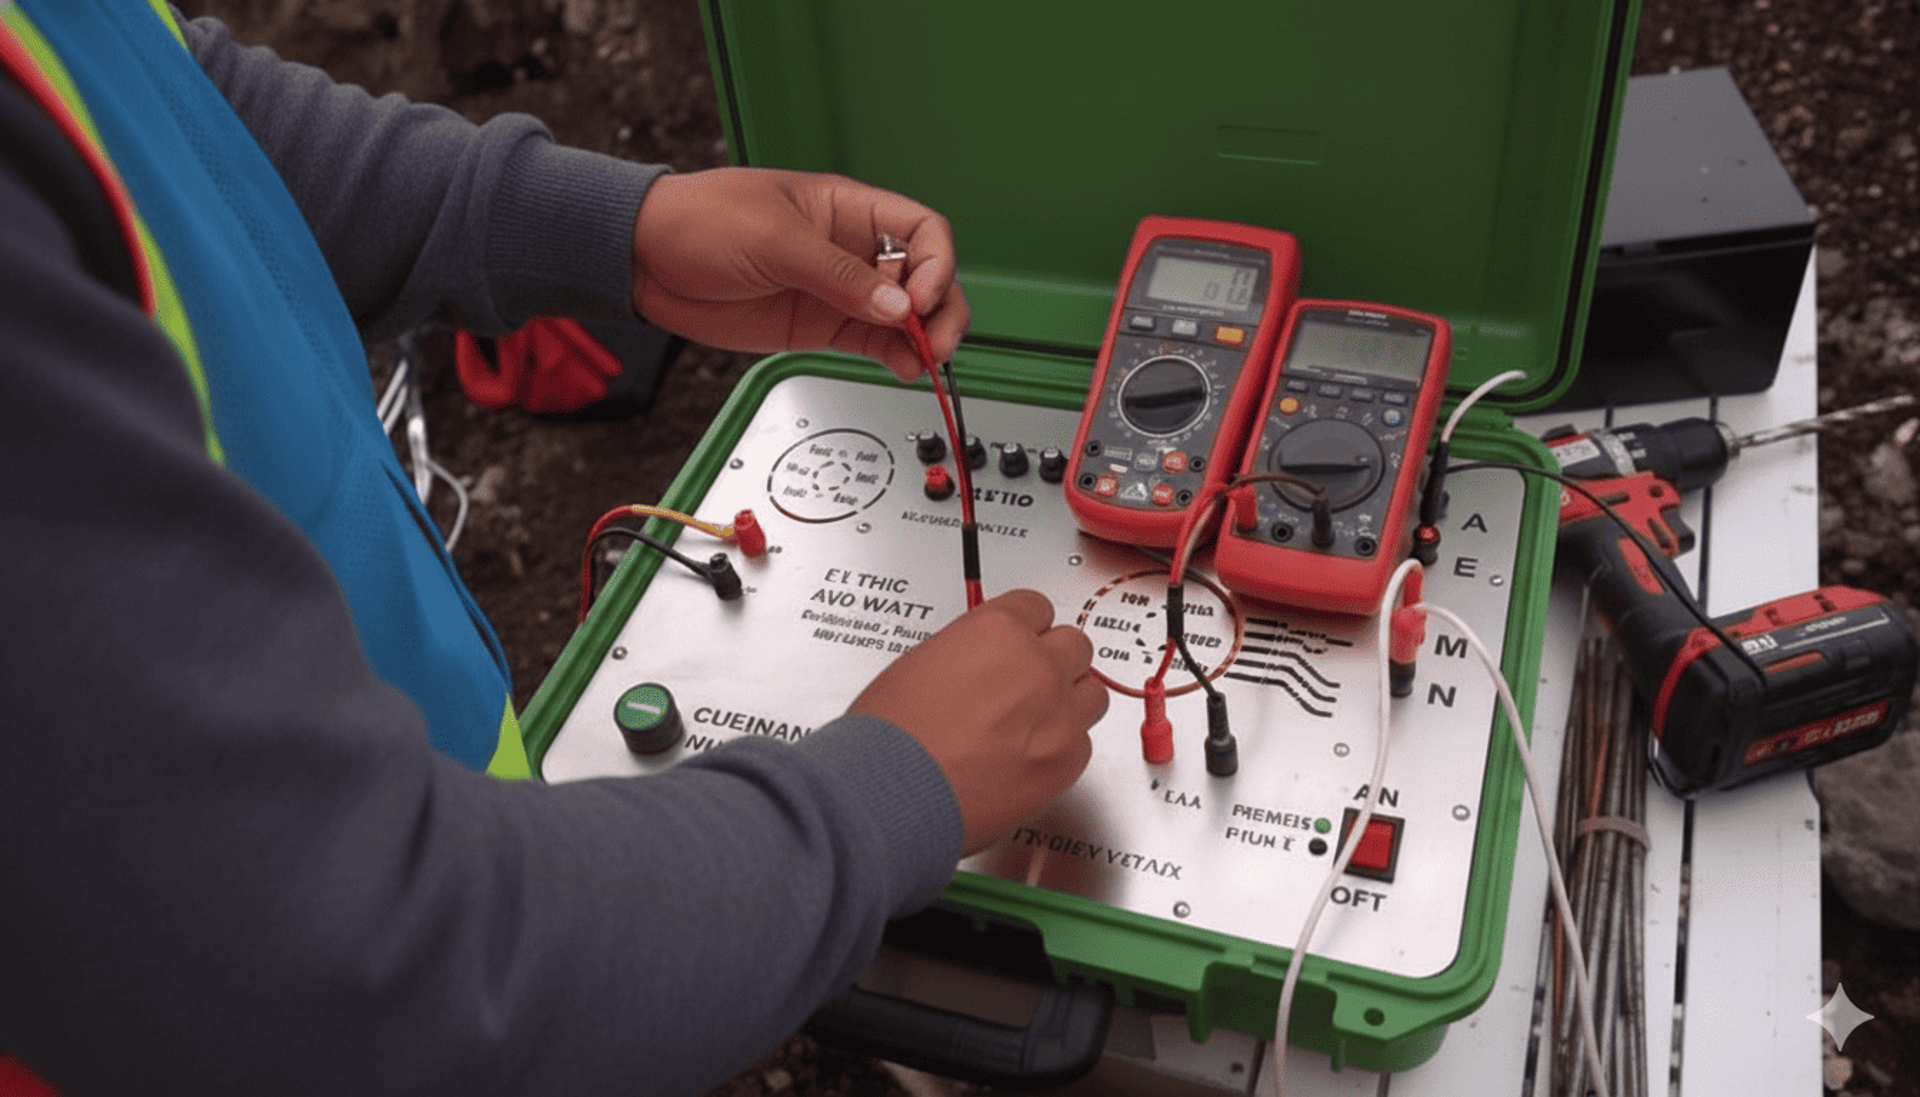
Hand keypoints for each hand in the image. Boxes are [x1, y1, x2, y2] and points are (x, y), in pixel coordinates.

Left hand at [631, 168, 969, 379]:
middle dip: (941, 309)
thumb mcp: (773, 239)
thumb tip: (896, 306)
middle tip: (936, 341)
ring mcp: (837, 291)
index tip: (919, 298)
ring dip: (924, 338)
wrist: (645, 259)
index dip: (935, 263)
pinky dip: (896, 356)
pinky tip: (904, 367)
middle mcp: (851, 250)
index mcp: (848, 210)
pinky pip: (874, 342)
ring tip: (925, 360)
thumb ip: (837, 276)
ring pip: (905, 316)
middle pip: (925, 277)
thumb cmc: (699, 220)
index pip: (921, 230)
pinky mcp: (819, 326)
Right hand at [849, 590, 1105, 853]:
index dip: (1026, 628)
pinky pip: (1083, 743)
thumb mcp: (922, 662)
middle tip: (1031, 682)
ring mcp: (1057, 714)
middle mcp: (1036, 666)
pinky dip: (1062, 748)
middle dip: (1054, 661)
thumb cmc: (891, 736)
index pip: (1038, 607)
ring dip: (1069, 701)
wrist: (891, 793)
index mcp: (998, 630)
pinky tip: (1029, 757)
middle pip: (1075, 646)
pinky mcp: (1066, 762)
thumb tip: (981, 658)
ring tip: (1037, 720)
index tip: (1022, 641)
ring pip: (1092, 693)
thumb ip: (969, 651)